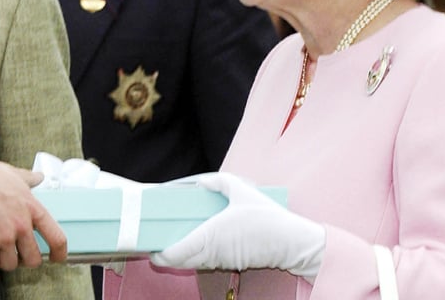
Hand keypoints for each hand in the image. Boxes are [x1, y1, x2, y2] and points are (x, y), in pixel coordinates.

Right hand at [0, 157, 66, 270]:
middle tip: (15, 255)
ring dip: (1, 260)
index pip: (56, 237)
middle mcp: (21, 224)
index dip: (60, 252)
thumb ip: (27, 178)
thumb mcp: (10, 172)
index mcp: (30, 207)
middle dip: (24, 260)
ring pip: (11, 264)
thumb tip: (39, 176)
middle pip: (34, 258)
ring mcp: (5, 236)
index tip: (57, 258)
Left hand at [152, 172, 324, 278]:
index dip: (158, 253)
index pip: (174, 255)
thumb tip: (201, 182)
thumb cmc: (267, 218)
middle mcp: (212, 252)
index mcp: (209, 236)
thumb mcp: (242, 191)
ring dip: (181, 253)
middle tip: (157, 236)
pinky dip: (196, 253)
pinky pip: (206, 260)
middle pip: (179, 262)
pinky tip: (197, 237)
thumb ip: (219, 183)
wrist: (293, 243)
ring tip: (174, 233)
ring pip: (192, 262)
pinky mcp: (231, 262)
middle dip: (165, 253)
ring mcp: (221, 260)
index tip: (151, 245)